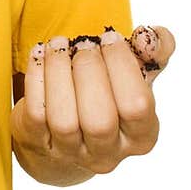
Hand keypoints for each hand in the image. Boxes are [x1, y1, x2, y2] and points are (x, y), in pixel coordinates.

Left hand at [11, 24, 175, 180]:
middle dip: (89, 70)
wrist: (69, 124)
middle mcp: (108, 152)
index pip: (137, 106)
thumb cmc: (110, 91)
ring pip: (63, 121)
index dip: (121, 66)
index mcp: (141, 135)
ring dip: (58, 72)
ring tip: (58, 45)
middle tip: (83, 44)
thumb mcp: (137, 71)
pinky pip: (36, 113)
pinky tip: (40, 54)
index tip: (109, 38)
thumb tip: (149, 37)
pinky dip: (36, 77)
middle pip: (99, 120)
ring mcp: (71, 152)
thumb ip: (154, 49)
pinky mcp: (39, 143)